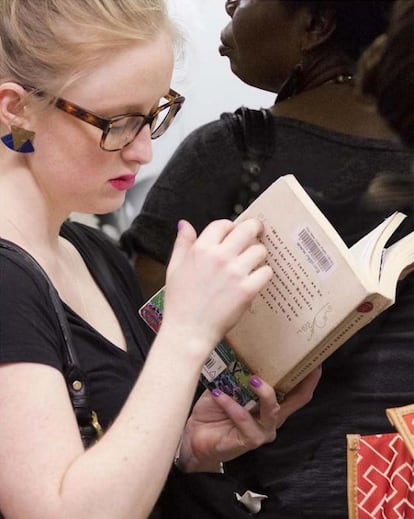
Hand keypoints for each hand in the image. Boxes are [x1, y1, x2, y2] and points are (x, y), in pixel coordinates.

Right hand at [162, 219, 272, 347]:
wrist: (188, 331)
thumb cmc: (180, 302)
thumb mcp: (174, 268)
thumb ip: (182, 243)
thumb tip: (184, 224)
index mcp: (201, 249)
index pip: (223, 224)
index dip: (231, 227)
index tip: (234, 233)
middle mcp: (219, 257)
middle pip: (247, 229)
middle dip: (254, 229)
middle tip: (258, 234)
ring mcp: (234, 273)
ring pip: (260, 251)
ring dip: (259, 255)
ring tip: (254, 263)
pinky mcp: (247, 290)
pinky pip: (266, 272)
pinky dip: (263, 275)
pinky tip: (256, 280)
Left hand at [177, 367, 320, 472]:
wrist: (195, 436)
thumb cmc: (213, 409)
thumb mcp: (228, 386)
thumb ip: (237, 372)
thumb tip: (239, 345)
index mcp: (271, 404)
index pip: (297, 391)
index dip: (310, 377)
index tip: (316, 359)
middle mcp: (272, 418)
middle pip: (297, 400)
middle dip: (303, 381)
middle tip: (295, 361)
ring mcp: (263, 431)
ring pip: (273, 410)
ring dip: (263, 392)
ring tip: (252, 378)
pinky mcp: (249, 441)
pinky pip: (244, 420)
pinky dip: (231, 405)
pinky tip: (218, 394)